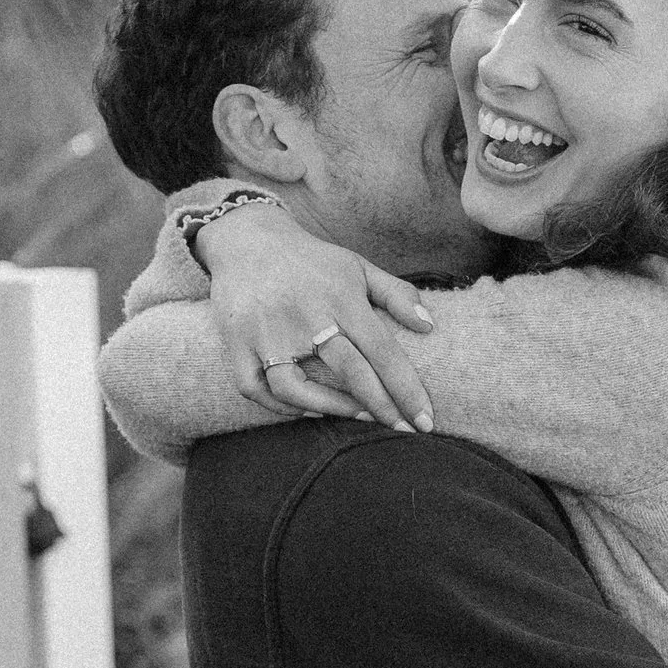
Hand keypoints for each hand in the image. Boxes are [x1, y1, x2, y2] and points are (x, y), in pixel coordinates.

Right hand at [177, 195, 437, 430]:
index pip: (382, 350)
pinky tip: (310, 410)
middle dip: (381, 407)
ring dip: (331, 410)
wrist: (247, 238)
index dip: (407, 389)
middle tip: (402, 430)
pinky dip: (280, 407)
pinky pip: (254, 389)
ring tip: (360, 416)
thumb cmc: (312, 261)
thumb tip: (430, 326)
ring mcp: (266, 331)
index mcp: (339, 296)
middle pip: (349, 371)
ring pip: (296, 388)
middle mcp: (304, 315)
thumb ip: (396, 294)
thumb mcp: (357, 266)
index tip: (425, 420)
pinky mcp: (237, 342)